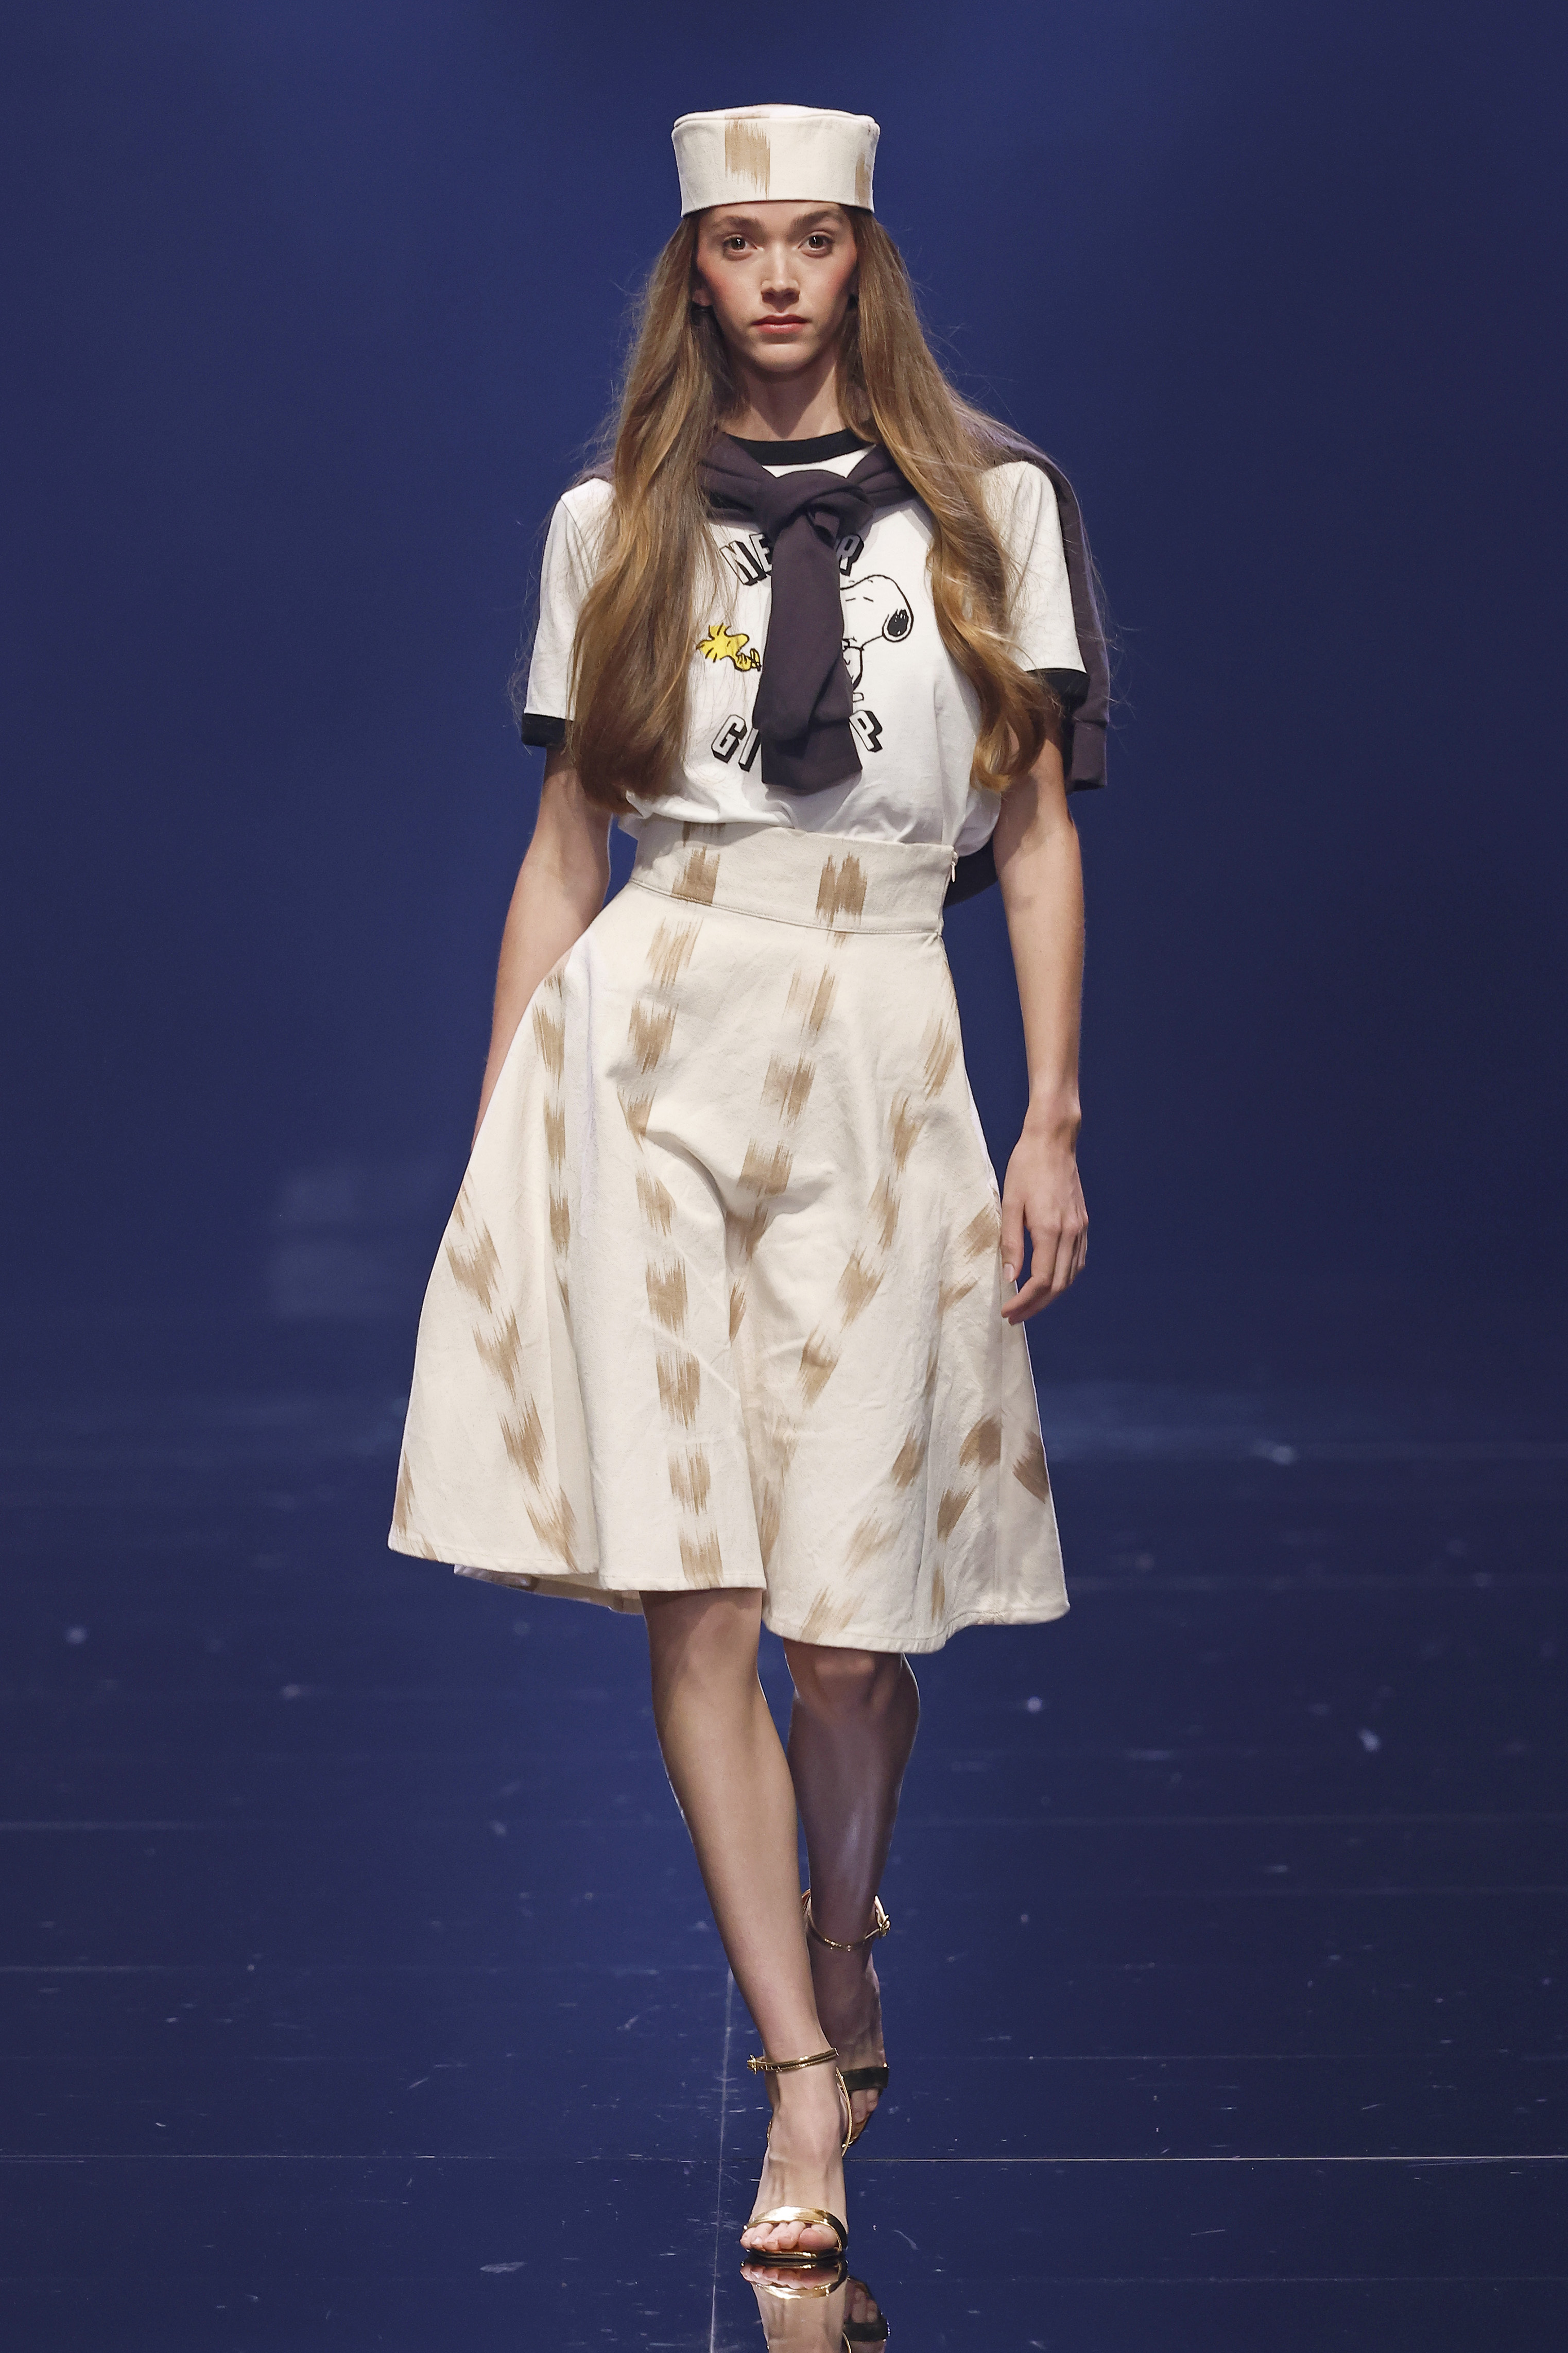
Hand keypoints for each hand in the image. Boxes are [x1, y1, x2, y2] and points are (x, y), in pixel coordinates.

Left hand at [999, 1126, 1087, 1322]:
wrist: (1053, 1141)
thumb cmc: (1026, 1167)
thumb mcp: (1010, 1204)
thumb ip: (1011, 1243)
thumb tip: (1010, 1276)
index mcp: (1049, 1229)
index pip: (1040, 1280)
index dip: (1024, 1301)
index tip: (1008, 1311)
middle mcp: (1070, 1233)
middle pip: (1058, 1285)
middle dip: (1036, 1306)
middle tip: (1015, 1316)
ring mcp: (1080, 1228)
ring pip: (1070, 1276)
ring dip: (1051, 1295)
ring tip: (1029, 1304)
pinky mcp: (1083, 1223)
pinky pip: (1077, 1261)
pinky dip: (1064, 1278)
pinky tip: (1049, 1282)